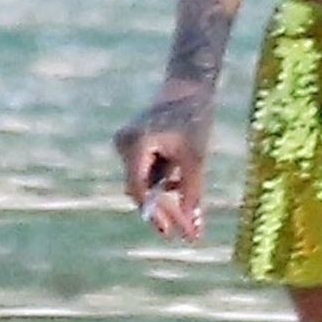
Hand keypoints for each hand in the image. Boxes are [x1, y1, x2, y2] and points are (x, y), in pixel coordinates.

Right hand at [112, 81, 211, 243]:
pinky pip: (149, 173)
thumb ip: (192, 191)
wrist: (188, 87)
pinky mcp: (134, 146)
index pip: (140, 188)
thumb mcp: (196, 157)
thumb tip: (193, 227)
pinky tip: (184, 186)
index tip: (171, 233)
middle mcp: (124, 144)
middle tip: (187, 234)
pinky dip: (167, 182)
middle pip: (142, 189)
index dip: (156, 213)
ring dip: (168, 197)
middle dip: (166, 210)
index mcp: (135, 143)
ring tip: (192, 213)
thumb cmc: (194, 118)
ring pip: (147, 183)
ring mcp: (127, 145)